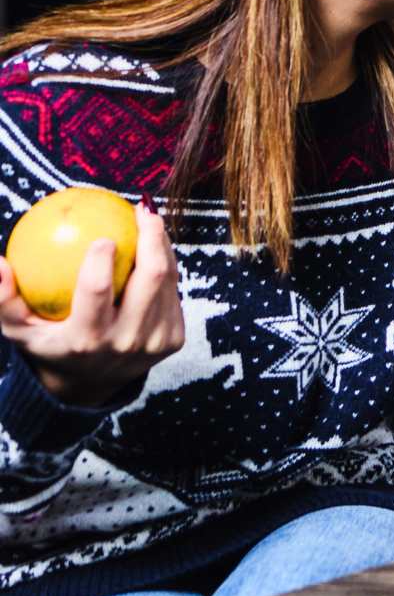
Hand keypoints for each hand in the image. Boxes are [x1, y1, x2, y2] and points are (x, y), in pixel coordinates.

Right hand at [0, 206, 183, 407]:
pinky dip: (167, 265)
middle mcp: (125, 341)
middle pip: (149, 278)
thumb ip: (5, 299)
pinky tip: (155, 242)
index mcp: (86, 339)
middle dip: (151, 237)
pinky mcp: (174, 340)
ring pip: (168, 281)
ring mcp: (155, 342)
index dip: (100, 259)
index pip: (96, 291)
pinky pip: (174, 292)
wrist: (90, 385)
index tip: (102, 235)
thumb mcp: (19, 330)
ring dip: (161, 245)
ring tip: (149, 219)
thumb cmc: (49, 345)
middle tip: (141, 210)